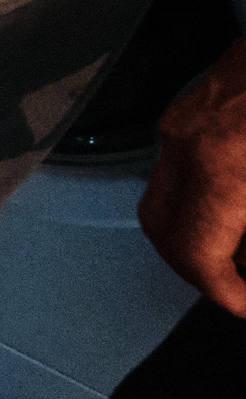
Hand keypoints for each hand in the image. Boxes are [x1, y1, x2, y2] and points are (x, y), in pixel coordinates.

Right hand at [140, 36, 245, 314]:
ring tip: (243, 252)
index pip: (196, 255)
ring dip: (195, 234)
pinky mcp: (191, 104)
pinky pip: (177, 167)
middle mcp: (185, 144)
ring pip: (164, 197)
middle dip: (196, 271)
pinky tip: (239, 204)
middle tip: (238, 289)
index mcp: (221, 170)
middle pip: (161, 229)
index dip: (225, 294)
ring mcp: (182, 120)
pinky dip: (199, 200)